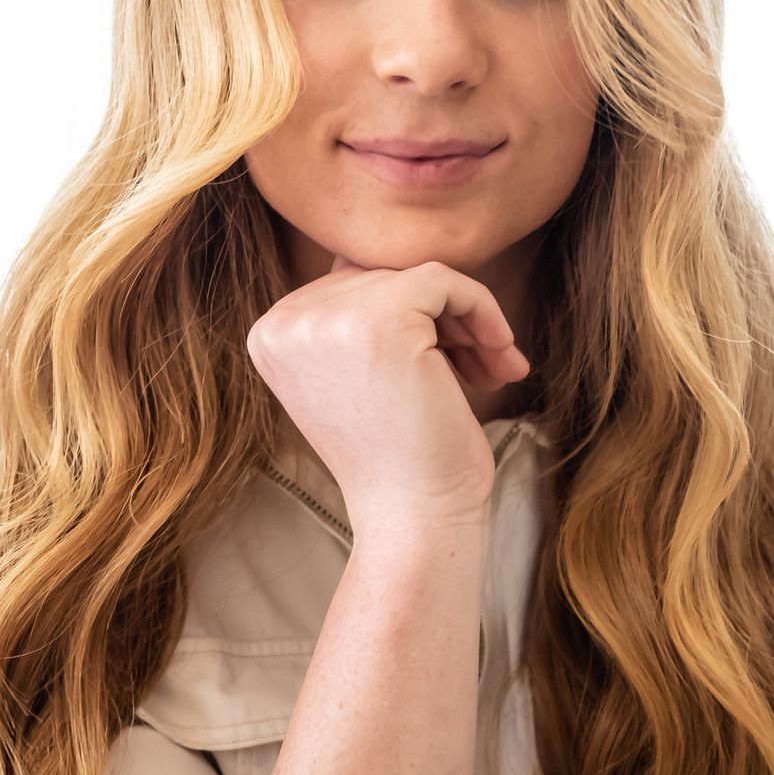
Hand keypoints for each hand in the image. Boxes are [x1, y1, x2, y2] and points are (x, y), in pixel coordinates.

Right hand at [245, 253, 528, 533]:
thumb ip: (354, 313)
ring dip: (466, 319)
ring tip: (493, 367)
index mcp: (270, 334)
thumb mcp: (358, 375)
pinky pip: (445, 280)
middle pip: (382, 275)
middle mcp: (286, 321)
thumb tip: (381, 257)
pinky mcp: (379, 320)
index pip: (349, 282)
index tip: (450, 361)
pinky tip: (503, 358)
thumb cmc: (400, 455)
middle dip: (441, 319)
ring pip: (417, 276)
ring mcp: (327, 318)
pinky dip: (483, 311)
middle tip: (482, 367)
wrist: (414, 517)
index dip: (408, 316)